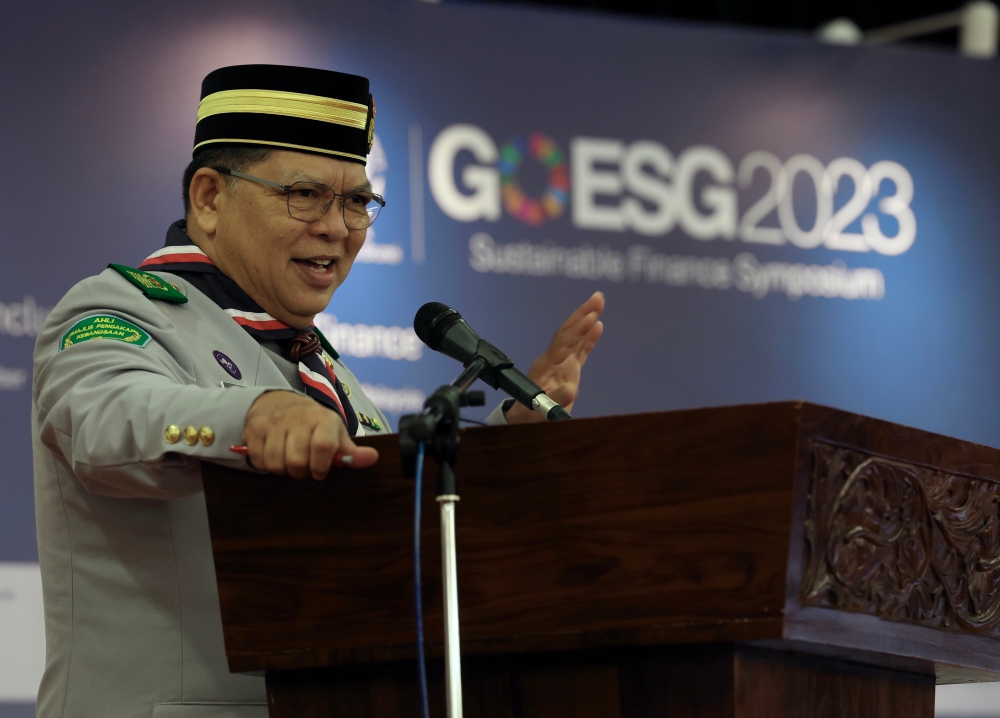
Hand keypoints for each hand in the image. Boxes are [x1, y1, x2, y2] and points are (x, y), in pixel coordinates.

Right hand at [243, 391, 378, 479]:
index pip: (324, 446)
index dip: (321, 466)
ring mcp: (274, 422)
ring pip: (276, 464)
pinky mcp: (254, 428)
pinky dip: (265, 464)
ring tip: (288, 460)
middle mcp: (298, 418)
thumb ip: (352, 451)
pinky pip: (259, 460)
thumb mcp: (336, 434)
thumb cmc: (313, 425)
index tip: (320, 471)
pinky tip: (273, 453)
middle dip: (301, 472)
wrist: (279, 401)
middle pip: (298, 461)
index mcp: (323, 419)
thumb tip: (373, 458)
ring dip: (283, 470)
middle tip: (303, 466)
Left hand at [506, 291, 604, 423]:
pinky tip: (598, 325)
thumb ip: (555, 400)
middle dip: (582, 314)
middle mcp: (552, 359)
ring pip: (573, 336)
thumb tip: (572, 388)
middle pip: (567, 332)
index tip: (591, 318)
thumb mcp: (540, 411)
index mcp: (546, 366)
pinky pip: (579, 349)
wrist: (523, 417)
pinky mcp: (567, 367)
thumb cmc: (530, 415)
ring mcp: (559, 362)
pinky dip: (588, 337)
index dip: (577, 331)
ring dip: (585, 319)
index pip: (563, 344)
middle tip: (598, 297)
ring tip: (599, 302)